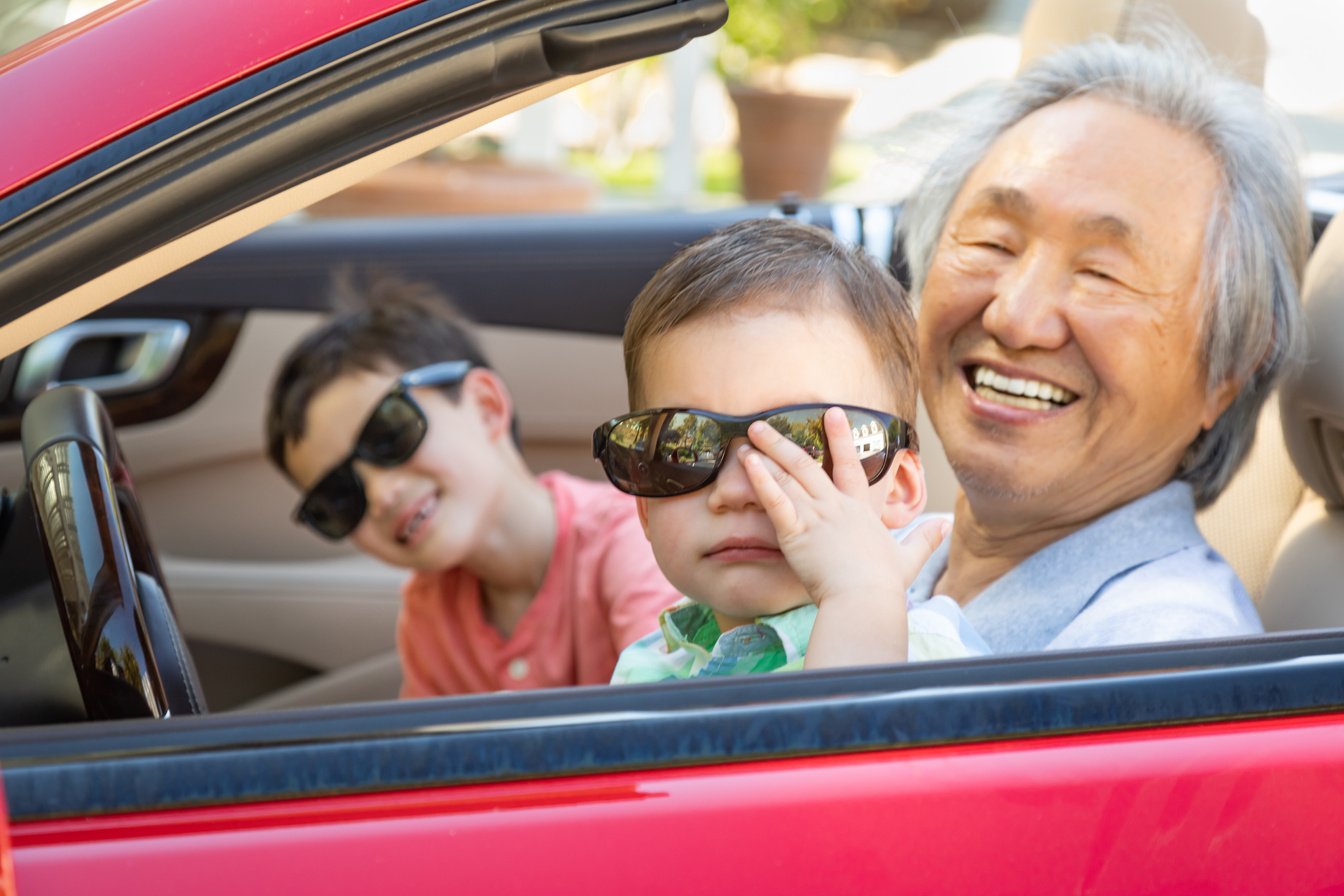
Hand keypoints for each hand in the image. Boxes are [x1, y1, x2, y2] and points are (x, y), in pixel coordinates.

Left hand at [740, 407, 947, 666]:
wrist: (865, 598)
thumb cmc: (884, 584)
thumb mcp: (909, 559)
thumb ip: (925, 539)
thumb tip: (947, 525)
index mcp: (859, 510)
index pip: (851, 466)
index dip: (841, 438)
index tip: (833, 413)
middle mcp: (835, 506)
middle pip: (806, 464)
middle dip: (782, 442)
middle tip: (763, 424)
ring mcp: (815, 516)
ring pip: (788, 477)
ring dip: (766, 455)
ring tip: (749, 438)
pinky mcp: (796, 532)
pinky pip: (775, 500)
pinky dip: (760, 480)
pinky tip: (748, 462)